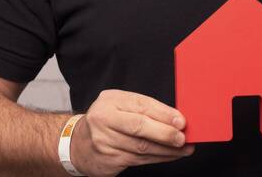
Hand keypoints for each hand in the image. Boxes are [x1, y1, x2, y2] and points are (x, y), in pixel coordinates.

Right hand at [70, 89, 194, 176]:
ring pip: (142, 147)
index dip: (163, 113)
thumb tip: (174, 117)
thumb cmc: (107, 120)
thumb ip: (143, 108)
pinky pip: (139, 160)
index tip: (181, 120)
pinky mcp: (108, 159)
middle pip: (139, 127)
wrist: (78, 144)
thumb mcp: (120, 105)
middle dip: (165, 133)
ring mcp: (104, 141)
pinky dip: (158, 158)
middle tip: (182, 137)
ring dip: (166, 149)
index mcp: (110, 100)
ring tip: (183, 148)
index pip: (141, 105)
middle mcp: (104, 119)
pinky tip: (170, 156)